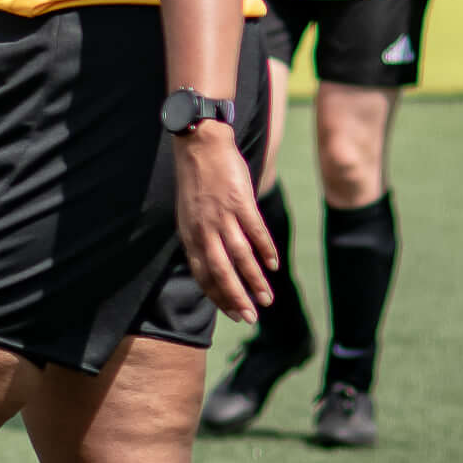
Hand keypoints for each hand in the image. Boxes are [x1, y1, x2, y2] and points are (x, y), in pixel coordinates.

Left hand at [173, 123, 277, 321]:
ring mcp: (221, 216)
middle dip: (236, 298)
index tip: (233, 314)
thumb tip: (216, 264)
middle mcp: (203, 229)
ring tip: (267, 299)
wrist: (199, 145)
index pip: (202, 274)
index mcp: (189, 234)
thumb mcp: (190, 215)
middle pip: (220, 272)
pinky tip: (274, 265)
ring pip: (240, 256)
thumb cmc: (197, 182)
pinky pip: (255, 232)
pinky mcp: (239, 202)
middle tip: (251, 318)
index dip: (218, 296)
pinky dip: (265, 250)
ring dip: (255, 280)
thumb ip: (200, 239)